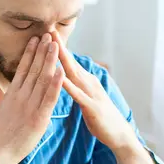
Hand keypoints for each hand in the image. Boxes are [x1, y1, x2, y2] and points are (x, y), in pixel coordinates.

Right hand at [0, 33, 64, 163]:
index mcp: (11, 94)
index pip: (22, 69)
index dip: (30, 53)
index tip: (35, 40)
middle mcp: (20, 96)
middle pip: (34, 69)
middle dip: (42, 51)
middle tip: (48, 34)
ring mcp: (29, 106)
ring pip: (43, 79)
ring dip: (50, 61)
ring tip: (56, 45)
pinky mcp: (38, 118)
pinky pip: (50, 98)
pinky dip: (57, 84)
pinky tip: (62, 71)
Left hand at [50, 31, 137, 151]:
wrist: (118, 134)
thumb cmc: (99, 116)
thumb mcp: (85, 96)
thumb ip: (76, 84)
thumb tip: (65, 73)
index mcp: (84, 80)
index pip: (68, 61)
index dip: (57, 47)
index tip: (45, 32)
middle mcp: (88, 82)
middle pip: (70, 61)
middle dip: (59, 46)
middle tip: (48, 29)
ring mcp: (91, 93)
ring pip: (74, 73)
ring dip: (63, 59)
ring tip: (52, 46)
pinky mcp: (92, 106)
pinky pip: (77, 94)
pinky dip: (68, 85)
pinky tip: (59, 77)